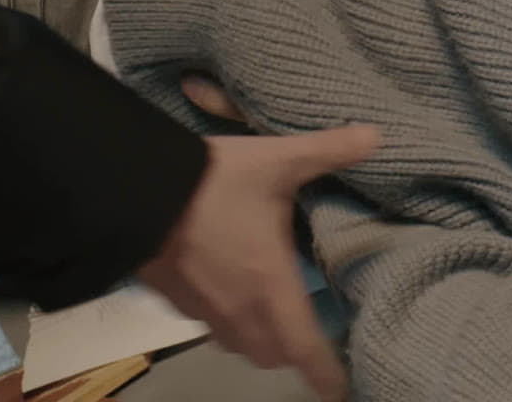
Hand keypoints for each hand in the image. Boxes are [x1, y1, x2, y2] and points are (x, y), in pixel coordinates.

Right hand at [137, 124, 379, 401]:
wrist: (133, 190)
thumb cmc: (213, 181)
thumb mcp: (278, 159)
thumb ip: (329, 150)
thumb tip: (378, 134)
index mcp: (269, 284)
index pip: (303, 346)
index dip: (323, 370)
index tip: (339, 387)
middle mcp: (238, 308)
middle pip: (271, 353)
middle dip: (294, 352)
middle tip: (313, 333)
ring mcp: (203, 309)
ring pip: (239, 344)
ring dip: (260, 339)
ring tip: (277, 314)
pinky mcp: (176, 300)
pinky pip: (211, 326)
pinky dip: (229, 322)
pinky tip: (234, 292)